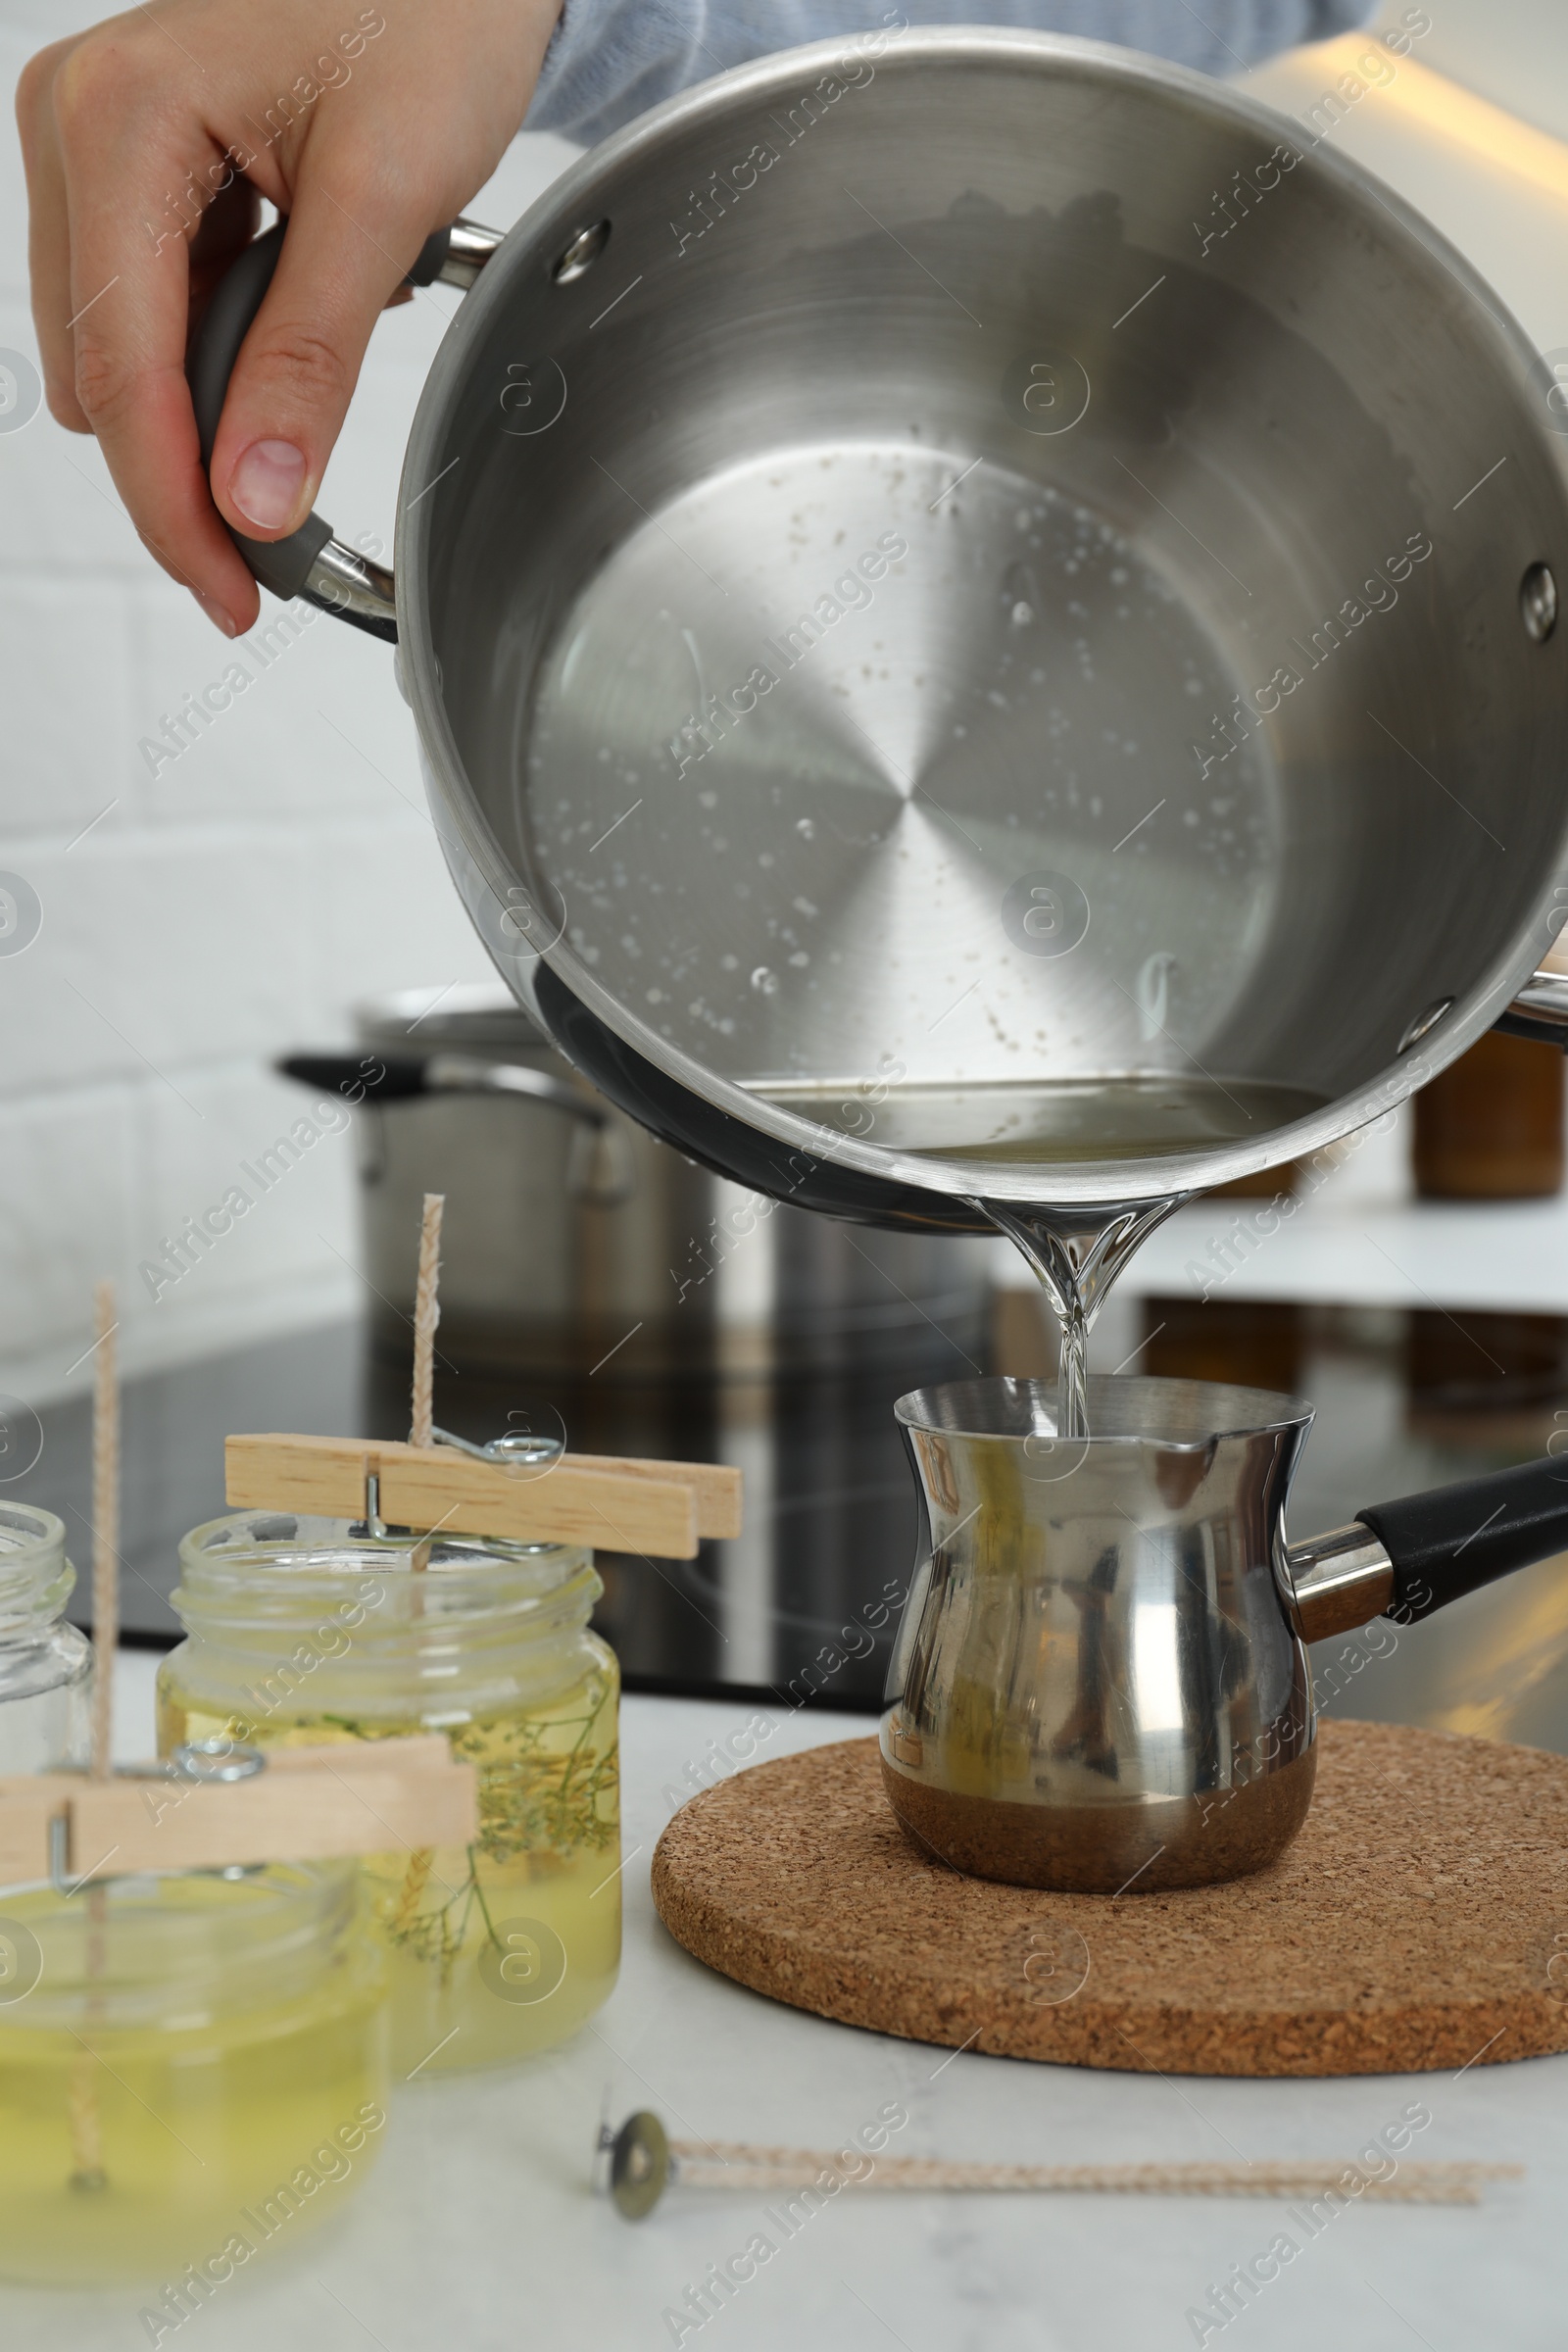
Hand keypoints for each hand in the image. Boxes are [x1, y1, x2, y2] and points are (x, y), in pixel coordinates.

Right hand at [16, 0, 560, 634]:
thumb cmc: (430, 20)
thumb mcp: (383, 201)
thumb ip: (309, 359)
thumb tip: (253, 498)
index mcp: (116, 119)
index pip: (120, 370)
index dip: (173, 506)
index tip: (233, 590)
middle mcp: (77, 127)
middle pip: (103, 375)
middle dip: (184, 471)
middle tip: (278, 550)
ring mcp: (97, 150)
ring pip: (119, 356)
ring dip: (205, 411)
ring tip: (300, 406)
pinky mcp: (137, 175)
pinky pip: (153, 312)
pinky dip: (219, 356)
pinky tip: (290, 332)